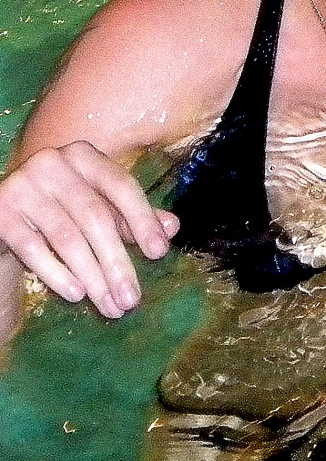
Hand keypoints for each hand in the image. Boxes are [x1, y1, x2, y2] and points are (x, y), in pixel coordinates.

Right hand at [0, 141, 178, 317]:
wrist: (5, 215)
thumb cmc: (63, 210)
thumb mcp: (100, 208)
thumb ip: (133, 217)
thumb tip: (172, 227)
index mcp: (84, 155)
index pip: (121, 185)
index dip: (142, 220)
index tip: (159, 253)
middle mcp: (53, 162)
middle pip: (95, 217)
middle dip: (117, 262)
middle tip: (132, 300)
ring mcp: (23, 185)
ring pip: (67, 238)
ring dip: (93, 277)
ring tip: (110, 306)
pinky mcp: (0, 212)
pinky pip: (33, 249)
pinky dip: (58, 275)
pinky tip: (77, 295)